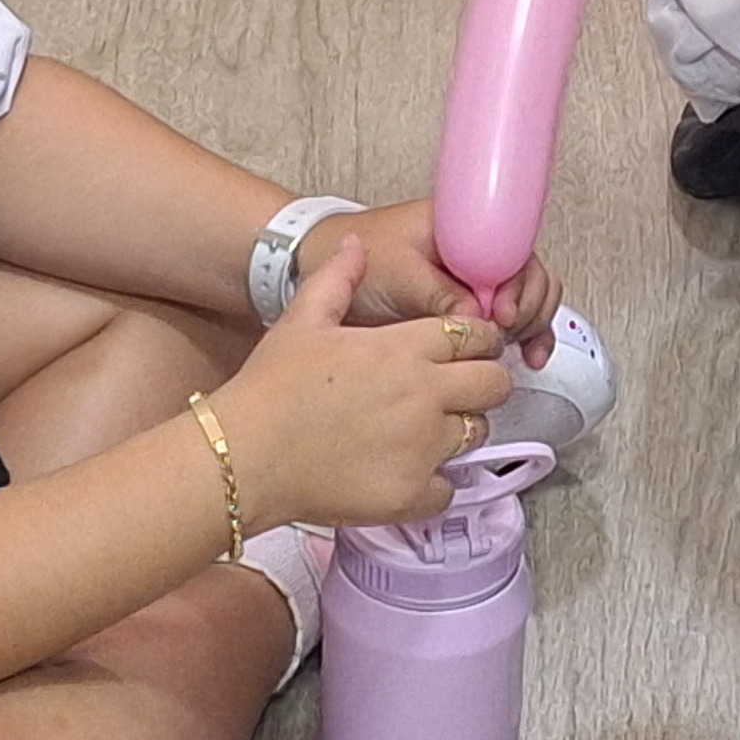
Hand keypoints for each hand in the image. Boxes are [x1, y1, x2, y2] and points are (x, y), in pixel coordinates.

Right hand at [213, 237, 511, 525]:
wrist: (243, 456)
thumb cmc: (269, 388)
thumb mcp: (300, 321)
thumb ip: (337, 279)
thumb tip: (356, 246)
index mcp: (403, 349)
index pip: (477, 336)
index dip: (479, 341)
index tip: (467, 350)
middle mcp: (424, 396)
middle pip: (495, 384)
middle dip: (483, 384)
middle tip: (457, 392)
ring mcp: (422, 448)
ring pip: (477, 434)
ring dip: (458, 431)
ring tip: (421, 432)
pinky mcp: (412, 493)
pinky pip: (450, 489)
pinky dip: (434, 484)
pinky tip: (404, 473)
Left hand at [303, 199, 562, 362]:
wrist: (315, 264)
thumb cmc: (352, 256)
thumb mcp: (398, 275)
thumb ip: (441, 296)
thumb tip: (482, 321)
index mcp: (461, 226)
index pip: (514, 250)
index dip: (519, 285)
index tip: (504, 315)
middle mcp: (474, 248)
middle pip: (529, 276)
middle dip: (532, 309)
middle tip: (511, 334)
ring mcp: (473, 277)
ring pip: (526, 299)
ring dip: (533, 326)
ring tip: (524, 352)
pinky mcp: (466, 304)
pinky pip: (508, 319)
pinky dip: (523, 337)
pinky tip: (525, 357)